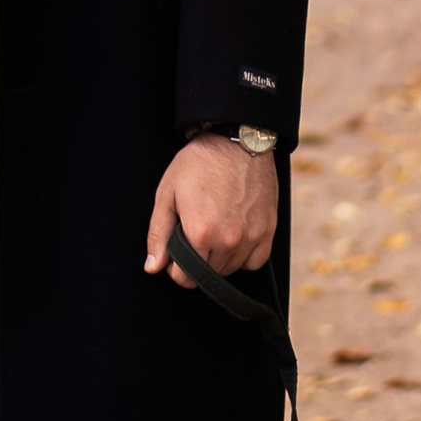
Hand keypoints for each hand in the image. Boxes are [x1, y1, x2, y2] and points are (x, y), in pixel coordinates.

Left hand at [146, 133, 279, 287]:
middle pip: (207, 276)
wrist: (236, 141)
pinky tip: (232, 238)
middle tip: (192, 234)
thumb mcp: (167, 195)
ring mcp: (251, 238)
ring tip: (212, 230)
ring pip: (230, 269)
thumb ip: (158, 235)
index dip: (175, 268)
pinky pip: (254, 262)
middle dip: (195, 263)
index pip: (185, 279)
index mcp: (201, 234)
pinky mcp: (267, 231)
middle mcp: (228, 241)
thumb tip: (153, 267)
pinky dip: (243, 256)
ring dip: (218, 259)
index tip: (175, 251)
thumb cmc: (199, 164)